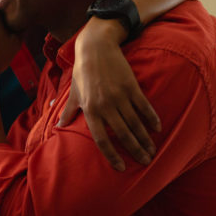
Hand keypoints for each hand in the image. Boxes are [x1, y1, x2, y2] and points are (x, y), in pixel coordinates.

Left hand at [57, 25, 159, 170]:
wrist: (96, 48)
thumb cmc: (82, 71)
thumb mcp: (74, 92)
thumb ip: (68, 111)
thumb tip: (58, 127)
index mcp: (90, 110)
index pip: (102, 140)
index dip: (112, 156)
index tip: (122, 168)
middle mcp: (105, 106)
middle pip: (123, 135)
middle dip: (136, 150)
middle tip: (146, 162)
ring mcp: (120, 96)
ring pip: (136, 123)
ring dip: (145, 139)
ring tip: (152, 150)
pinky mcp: (131, 87)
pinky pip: (144, 107)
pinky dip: (152, 118)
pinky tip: (157, 129)